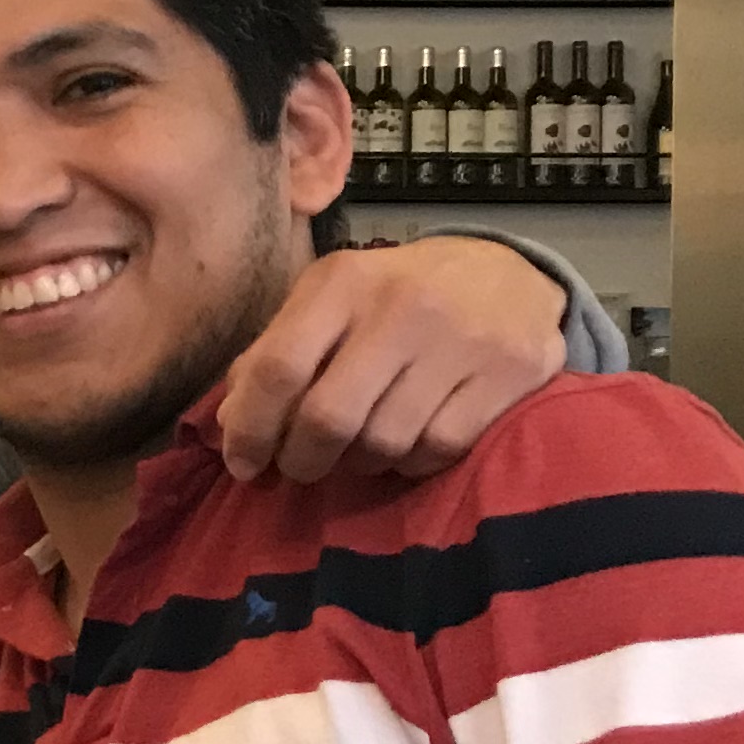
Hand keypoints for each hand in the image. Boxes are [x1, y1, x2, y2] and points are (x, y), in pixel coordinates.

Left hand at [216, 237, 564, 482]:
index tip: (245, 465)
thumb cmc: (397, 296)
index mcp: (342, 283)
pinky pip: (438, 448)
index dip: (251, 429)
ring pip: (383, 441)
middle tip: (301, 468)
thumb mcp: (331, 302)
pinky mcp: (509, 372)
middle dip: (303, 460)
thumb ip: (275, 353)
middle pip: (328, 417)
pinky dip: (411, 463)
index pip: (278, 368)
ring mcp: (460, 340)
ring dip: (359, 464)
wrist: (511, 274)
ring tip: (359, 450)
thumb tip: (232, 423)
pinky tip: (408, 445)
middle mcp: (401, 306)